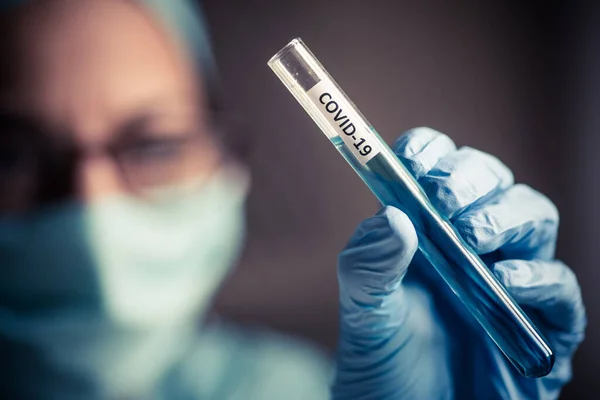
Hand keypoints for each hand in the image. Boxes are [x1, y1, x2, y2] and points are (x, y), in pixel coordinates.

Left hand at [332, 128, 585, 398]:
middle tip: (444, 200)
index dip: (430, 153)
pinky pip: (561, 288)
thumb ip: (368, 264)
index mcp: (427, 229)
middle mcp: (472, 244)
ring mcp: (510, 280)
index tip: (412, 161)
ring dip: (505, 217)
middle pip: (493, 180)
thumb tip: (394, 216)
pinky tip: (506, 281)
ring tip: (472, 239)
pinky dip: (540, 276)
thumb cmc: (384, 360)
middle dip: (472, 178)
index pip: (439, 167)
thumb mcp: (363, 311)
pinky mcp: (541, 324)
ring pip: (534, 216)